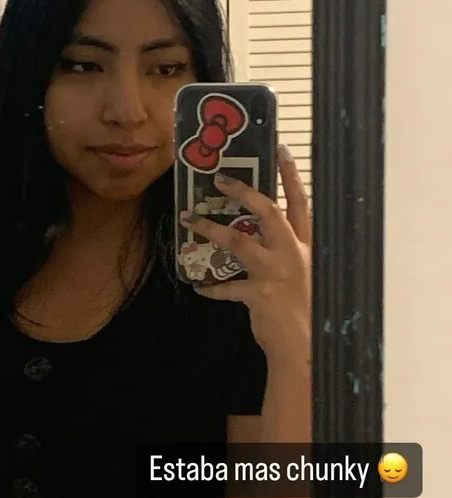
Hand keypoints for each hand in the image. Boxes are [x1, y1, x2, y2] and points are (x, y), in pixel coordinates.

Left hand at [180, 145, 310, 360]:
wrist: (306, 347)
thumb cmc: (309, 311)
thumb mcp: (307, 276)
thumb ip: (290, 255)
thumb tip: (269, 240)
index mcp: (307, 246)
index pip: (300, 203)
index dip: (290, 175)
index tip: (280, 150)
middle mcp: (292, 254)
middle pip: (268, 211)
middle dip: (243, 192)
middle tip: (220, 180)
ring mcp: (274, 273)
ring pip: (238, 240)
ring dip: (211, 228)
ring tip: (189, 220)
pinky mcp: (257, 294)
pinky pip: (226, 287)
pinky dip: (211, 287)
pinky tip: (199, 287)